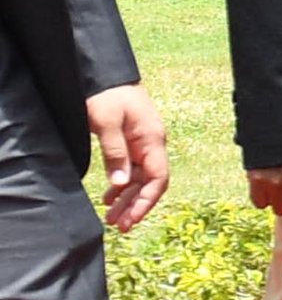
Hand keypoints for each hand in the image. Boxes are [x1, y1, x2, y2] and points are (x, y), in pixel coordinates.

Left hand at [84, 85, 165, 231]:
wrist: (105, 74)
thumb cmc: (107, 94)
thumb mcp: (107, 122)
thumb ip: (115, 153)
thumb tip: (121, 183)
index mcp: (152, 140)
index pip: (158, 179)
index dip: (146, 202)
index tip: (130, 219)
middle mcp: (152, 145)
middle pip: (149, 183)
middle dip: (135, 206)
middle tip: (117, 225)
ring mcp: (142, 144)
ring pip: (139, 179)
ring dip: (127, 199)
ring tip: (111, 217)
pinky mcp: (131, 142)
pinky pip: (131, 170)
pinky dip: (121, 185)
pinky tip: (110, 197)